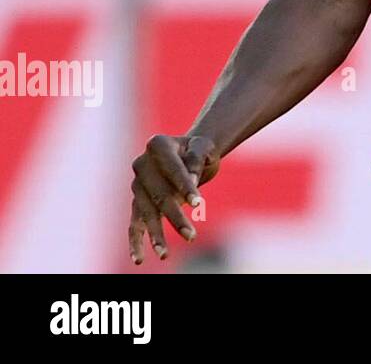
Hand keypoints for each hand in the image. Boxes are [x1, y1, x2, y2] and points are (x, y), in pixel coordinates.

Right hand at [128, 134, 219, 264]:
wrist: (190, 153)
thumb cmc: (199, 150)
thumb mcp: (203, 147)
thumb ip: (197, 158)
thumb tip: (192, 179)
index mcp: (157, 145)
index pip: (172, 169)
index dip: (184, 186)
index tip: (198, 204)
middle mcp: (142, 164)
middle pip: (158, 195)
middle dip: (174, 217)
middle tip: (191, 236)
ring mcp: (137, 185)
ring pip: (146, 213)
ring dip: (156, 234)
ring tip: (164, 255)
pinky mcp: (137, 203)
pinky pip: (134, 224)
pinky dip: (136, 241)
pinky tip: (139, 259)